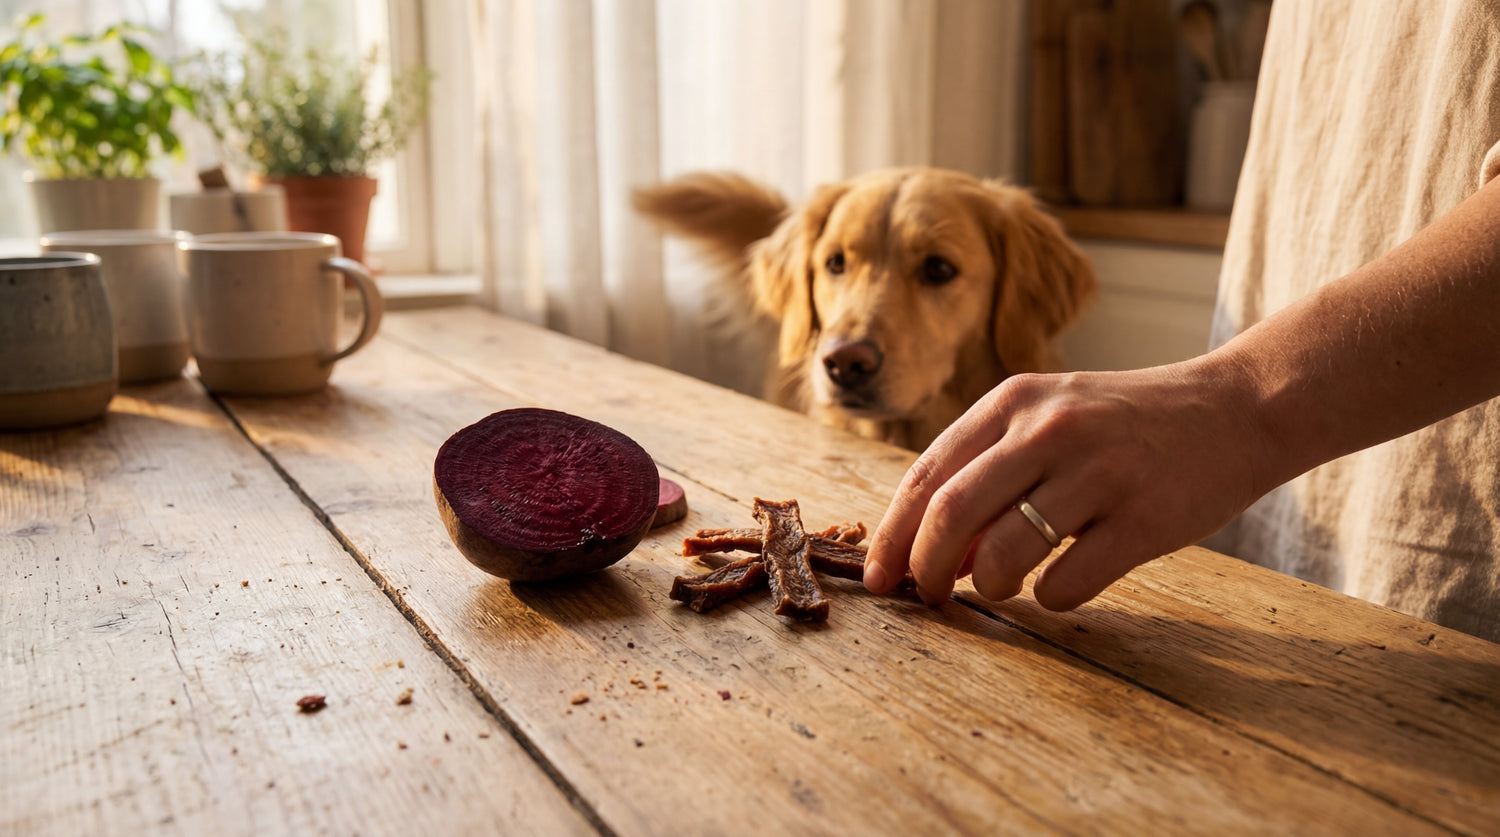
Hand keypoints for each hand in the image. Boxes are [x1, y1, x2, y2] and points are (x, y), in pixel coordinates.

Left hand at [863, 362, 1272, 609]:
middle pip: (950, 514)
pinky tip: (1062, 582)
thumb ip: (989, 471)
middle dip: (924, 569)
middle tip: (926, 598)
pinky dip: (1050, 596)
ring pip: (1004, 554)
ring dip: (989, 587)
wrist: (1237, 409)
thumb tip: (933, 552)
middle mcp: (1050, 430)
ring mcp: (1099, 473)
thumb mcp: (1051, 419)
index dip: (892, 534)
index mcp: (1014, 401)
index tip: (878, 577)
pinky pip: (1067, 582)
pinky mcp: (1144, 519)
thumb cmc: (1127, 425)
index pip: (926, 475)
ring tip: (1003, 586)